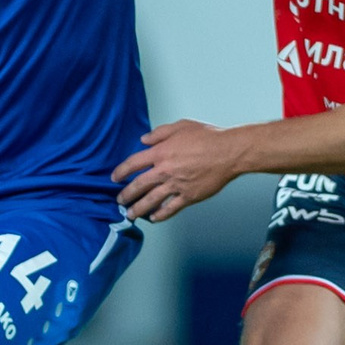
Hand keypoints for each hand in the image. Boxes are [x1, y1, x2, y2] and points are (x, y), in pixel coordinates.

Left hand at [112, 120, 250, 222]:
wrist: (229, 152)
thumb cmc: (208, 137)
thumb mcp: (181, 126)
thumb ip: (160, 133)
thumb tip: (144, 139)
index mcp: (161, 152)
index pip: (133, 163)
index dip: (121, 171)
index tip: (115, 177)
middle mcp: (165, 170)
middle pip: (139, 185)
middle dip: (126, 194)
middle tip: (119, 200)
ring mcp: (177, 185)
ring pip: (151, 200)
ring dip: (138, 208)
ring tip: (130, 214)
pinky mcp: (189, 196)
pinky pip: (171, 208)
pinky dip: (161, 215)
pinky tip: (154, 218)